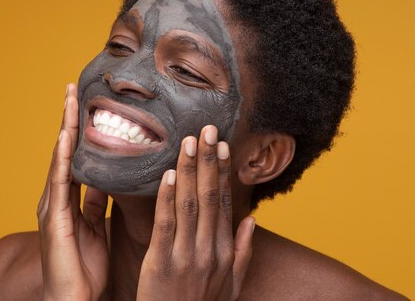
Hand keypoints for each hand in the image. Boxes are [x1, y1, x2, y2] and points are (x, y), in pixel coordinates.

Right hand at [37, 84, 108, 300]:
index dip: (80, 128)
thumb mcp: (97, 226)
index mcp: (69, 199)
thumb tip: (111, 178)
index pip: (76, 155)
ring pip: (60, 158)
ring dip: (65, 127)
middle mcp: (57, 198)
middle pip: (64, 149)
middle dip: (69, 118)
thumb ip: (98, 201)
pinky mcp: (54, 219)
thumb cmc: (84, 269)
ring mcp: (52, 206)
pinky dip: (64, 157)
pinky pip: (60, 182)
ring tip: (69, 98)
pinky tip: (67, 136)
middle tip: (73, 87)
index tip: (86, 101)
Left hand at [137, 125, 254, 300]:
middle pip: (210, 196)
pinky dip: (168, 197)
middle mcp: (209, 250)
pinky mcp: (161, 263)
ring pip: (190, 204)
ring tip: (190, 141)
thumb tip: (252, 219)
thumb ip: (243, 252)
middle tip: (208, 128)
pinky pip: (166, 224)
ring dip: (190, 169)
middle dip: (209, 160)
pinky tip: (169, 174)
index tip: (222, 145)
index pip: (225, 202)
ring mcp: (186, 256)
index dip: (223, 172)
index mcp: (224, 252)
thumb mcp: (231, 286)